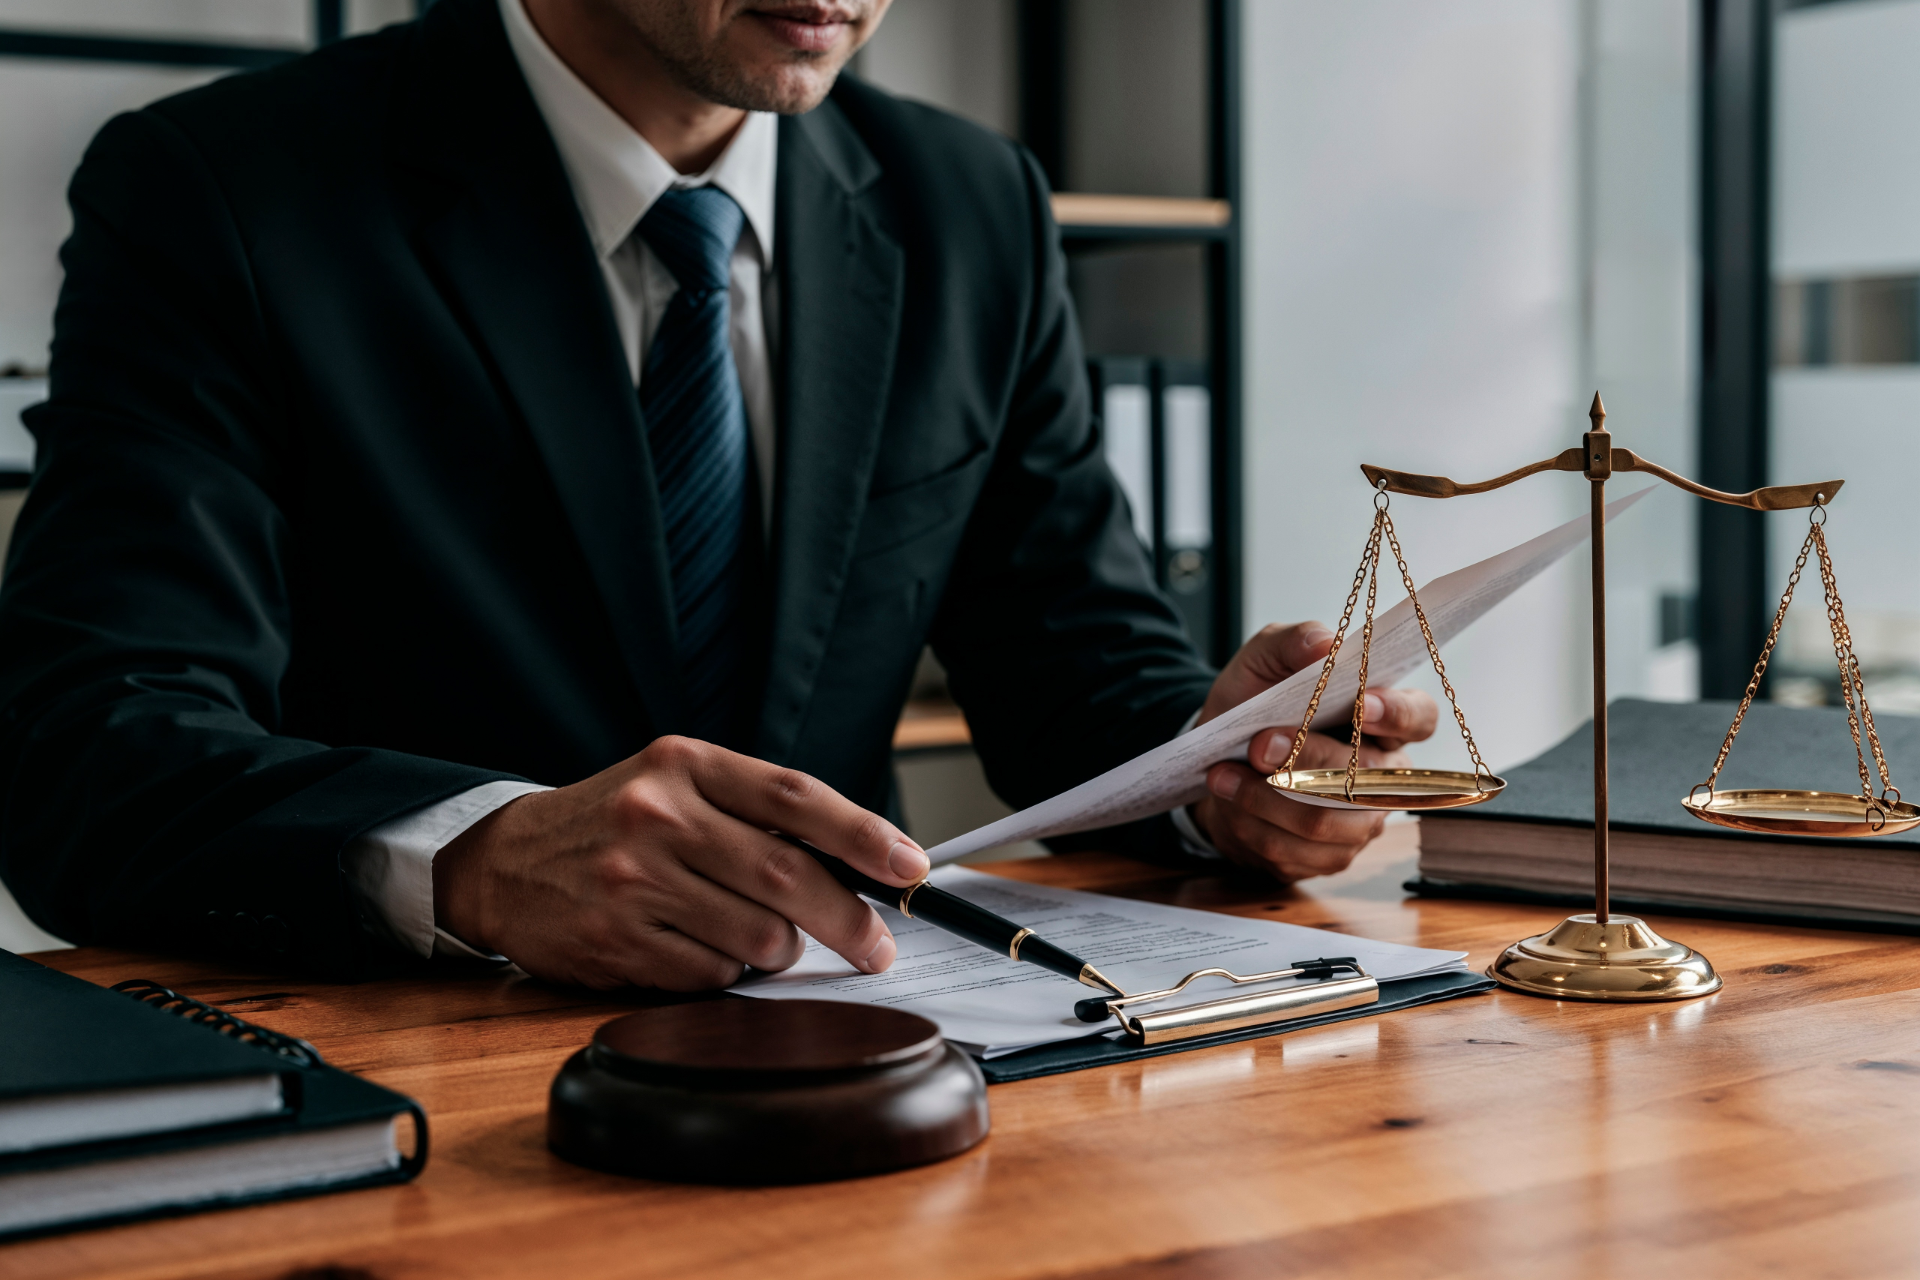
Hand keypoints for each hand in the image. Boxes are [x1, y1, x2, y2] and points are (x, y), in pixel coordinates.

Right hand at [432, 737, 928, 990]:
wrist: (501, 862)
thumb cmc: (612, 822)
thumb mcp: (675, 784)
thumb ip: (754, 811)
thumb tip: (859, 863)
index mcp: (685, 764)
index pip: (794, 797)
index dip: (863, 834)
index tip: (910, 866)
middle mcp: (658, 815)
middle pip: (785, 876)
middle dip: (849, 919)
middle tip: (876, 945)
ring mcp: (633, 879)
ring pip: (757, 936)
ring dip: (780, 950)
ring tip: (764, 939)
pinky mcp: (616, 940)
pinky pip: (711, 973)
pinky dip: (726, 971)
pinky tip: (703, 949)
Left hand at [1187, 622, 1437, 881]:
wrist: (1216, 759)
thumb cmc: (1253, 704)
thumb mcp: (1262, 660)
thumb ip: (1292, 642)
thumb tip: (1324, 643)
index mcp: (1383, 719)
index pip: (1419, 718)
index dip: (1396, 714)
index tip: (1358, 704)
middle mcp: (1385, 775)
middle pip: (1363, 775)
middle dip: (1305, 758)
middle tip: (1258, 743)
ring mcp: (1360, 822)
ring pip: (1323, 821)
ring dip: (1265, 797)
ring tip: (1224, 773)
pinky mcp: (1329, 857)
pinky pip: (1293, 852)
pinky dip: (1251, 823)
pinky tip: (1228, 799)